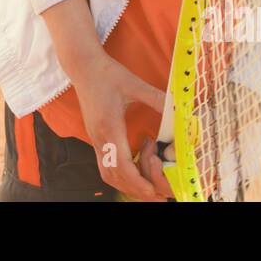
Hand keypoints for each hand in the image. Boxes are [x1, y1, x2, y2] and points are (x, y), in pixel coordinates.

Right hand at [71, 51, 169, 200]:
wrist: (83, 66)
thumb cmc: (107, 73)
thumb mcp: (134, 83)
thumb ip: (156, 98)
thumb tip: (178, 108)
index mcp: (109, 126)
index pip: (122, 164)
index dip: (137, 181)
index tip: (152, 190)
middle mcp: (100, 137)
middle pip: (114, 176)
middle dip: (134, 189)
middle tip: (155, 194)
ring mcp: (95, 139)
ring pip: (107, 173)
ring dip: (126, 184)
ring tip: (146, 186)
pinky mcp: (95, 137)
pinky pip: (105, 164)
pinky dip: (119, 174)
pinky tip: (134, 167)